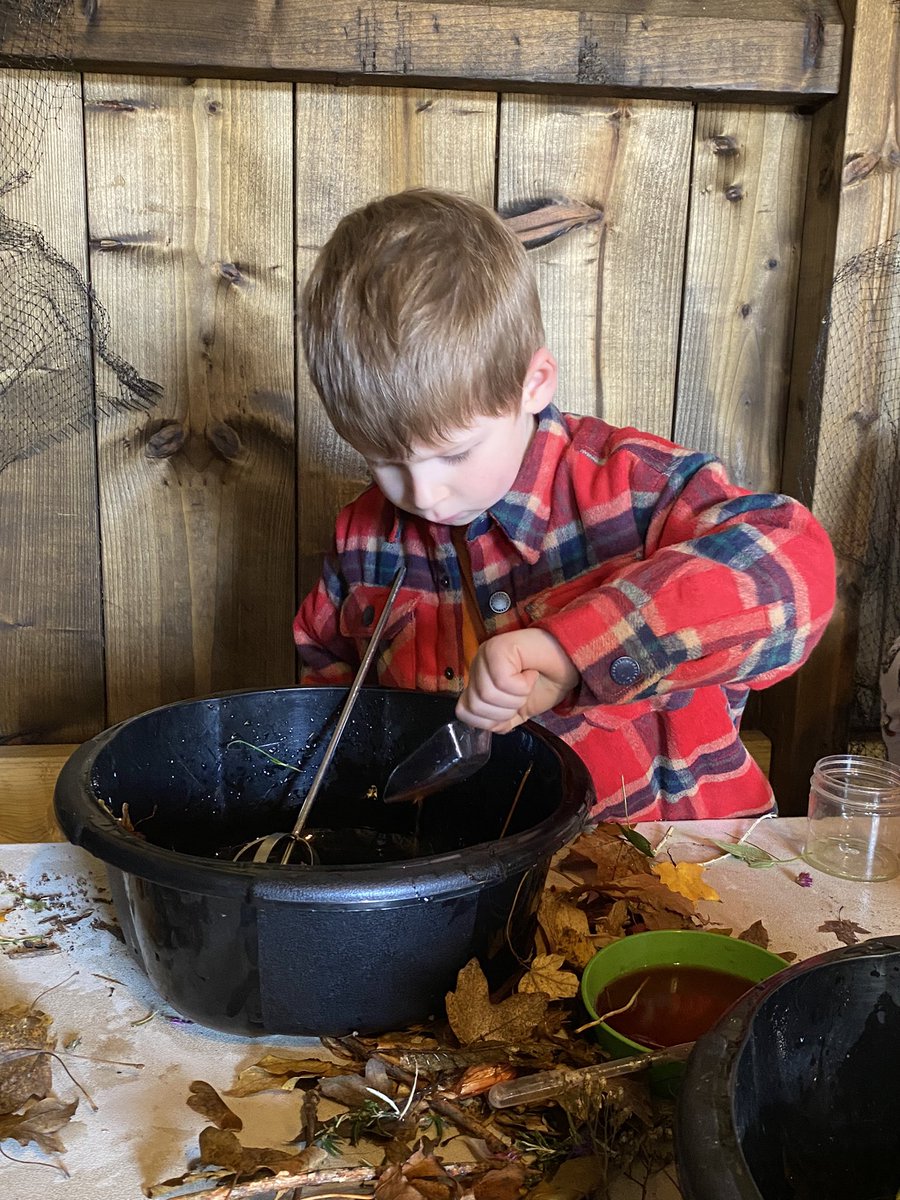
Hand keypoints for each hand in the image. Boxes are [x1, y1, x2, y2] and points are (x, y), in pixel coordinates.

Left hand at [456, 628, 579, 733]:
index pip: (464, 713)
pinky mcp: (497, 647)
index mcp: (478, 681)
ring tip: (528, 683)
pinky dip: (522, 685)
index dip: (491, 720)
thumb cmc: (546, 684)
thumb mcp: (519, 711)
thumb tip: (485, 727)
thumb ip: (499, 721)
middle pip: (475, 706)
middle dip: (506, 710)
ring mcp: (485, 654)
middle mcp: (477, 665)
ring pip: (487, 694)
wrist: (572, 664)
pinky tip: (531, 673)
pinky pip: (502, 681)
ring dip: (516, 697)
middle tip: (523, 694)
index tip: (513, 709)